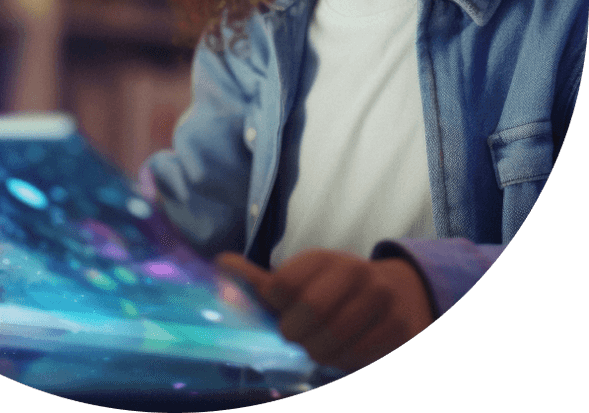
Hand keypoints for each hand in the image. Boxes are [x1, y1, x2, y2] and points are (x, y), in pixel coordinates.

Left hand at [217, 248, 432, 372]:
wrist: (400, 295)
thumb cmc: (336, 291)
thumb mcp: (302, 278)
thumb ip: (261, 281)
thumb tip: (220, 263)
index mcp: (324, 258)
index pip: (283, 283)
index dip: (275, 304)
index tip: (279, 308)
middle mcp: (355, 271)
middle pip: (309, 311)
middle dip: (295, 333)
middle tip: (296, 335)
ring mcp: (381, 298)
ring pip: (333, 340)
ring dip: (319, 352)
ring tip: (318, 345)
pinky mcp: (399, 328)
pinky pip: (358, 357)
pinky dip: (344, 362)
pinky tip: (343, 351)